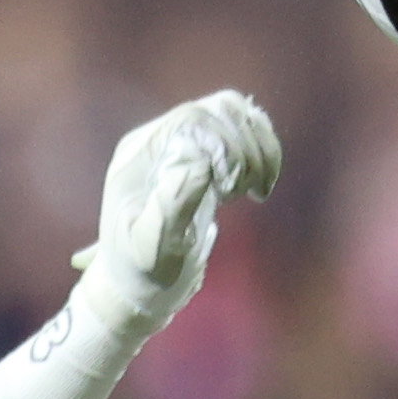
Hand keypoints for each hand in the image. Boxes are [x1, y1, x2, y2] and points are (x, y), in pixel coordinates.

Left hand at [72, 91, 282, 341]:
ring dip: (258, 146)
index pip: (189, 119)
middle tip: (252, 193)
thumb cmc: (141, 274)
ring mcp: (178, 145)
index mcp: (138, 157)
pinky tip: (258, 184)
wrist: (136, 286)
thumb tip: (201, 164)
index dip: (224, 144)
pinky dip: (261, 149)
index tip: (235, 188)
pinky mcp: (199, 155)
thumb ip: (171, 208)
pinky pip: (238, 128)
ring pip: (230, 113)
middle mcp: (156, 141)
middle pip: (213, 111)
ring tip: (257, 190)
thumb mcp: (152, 251)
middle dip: (245, 149)